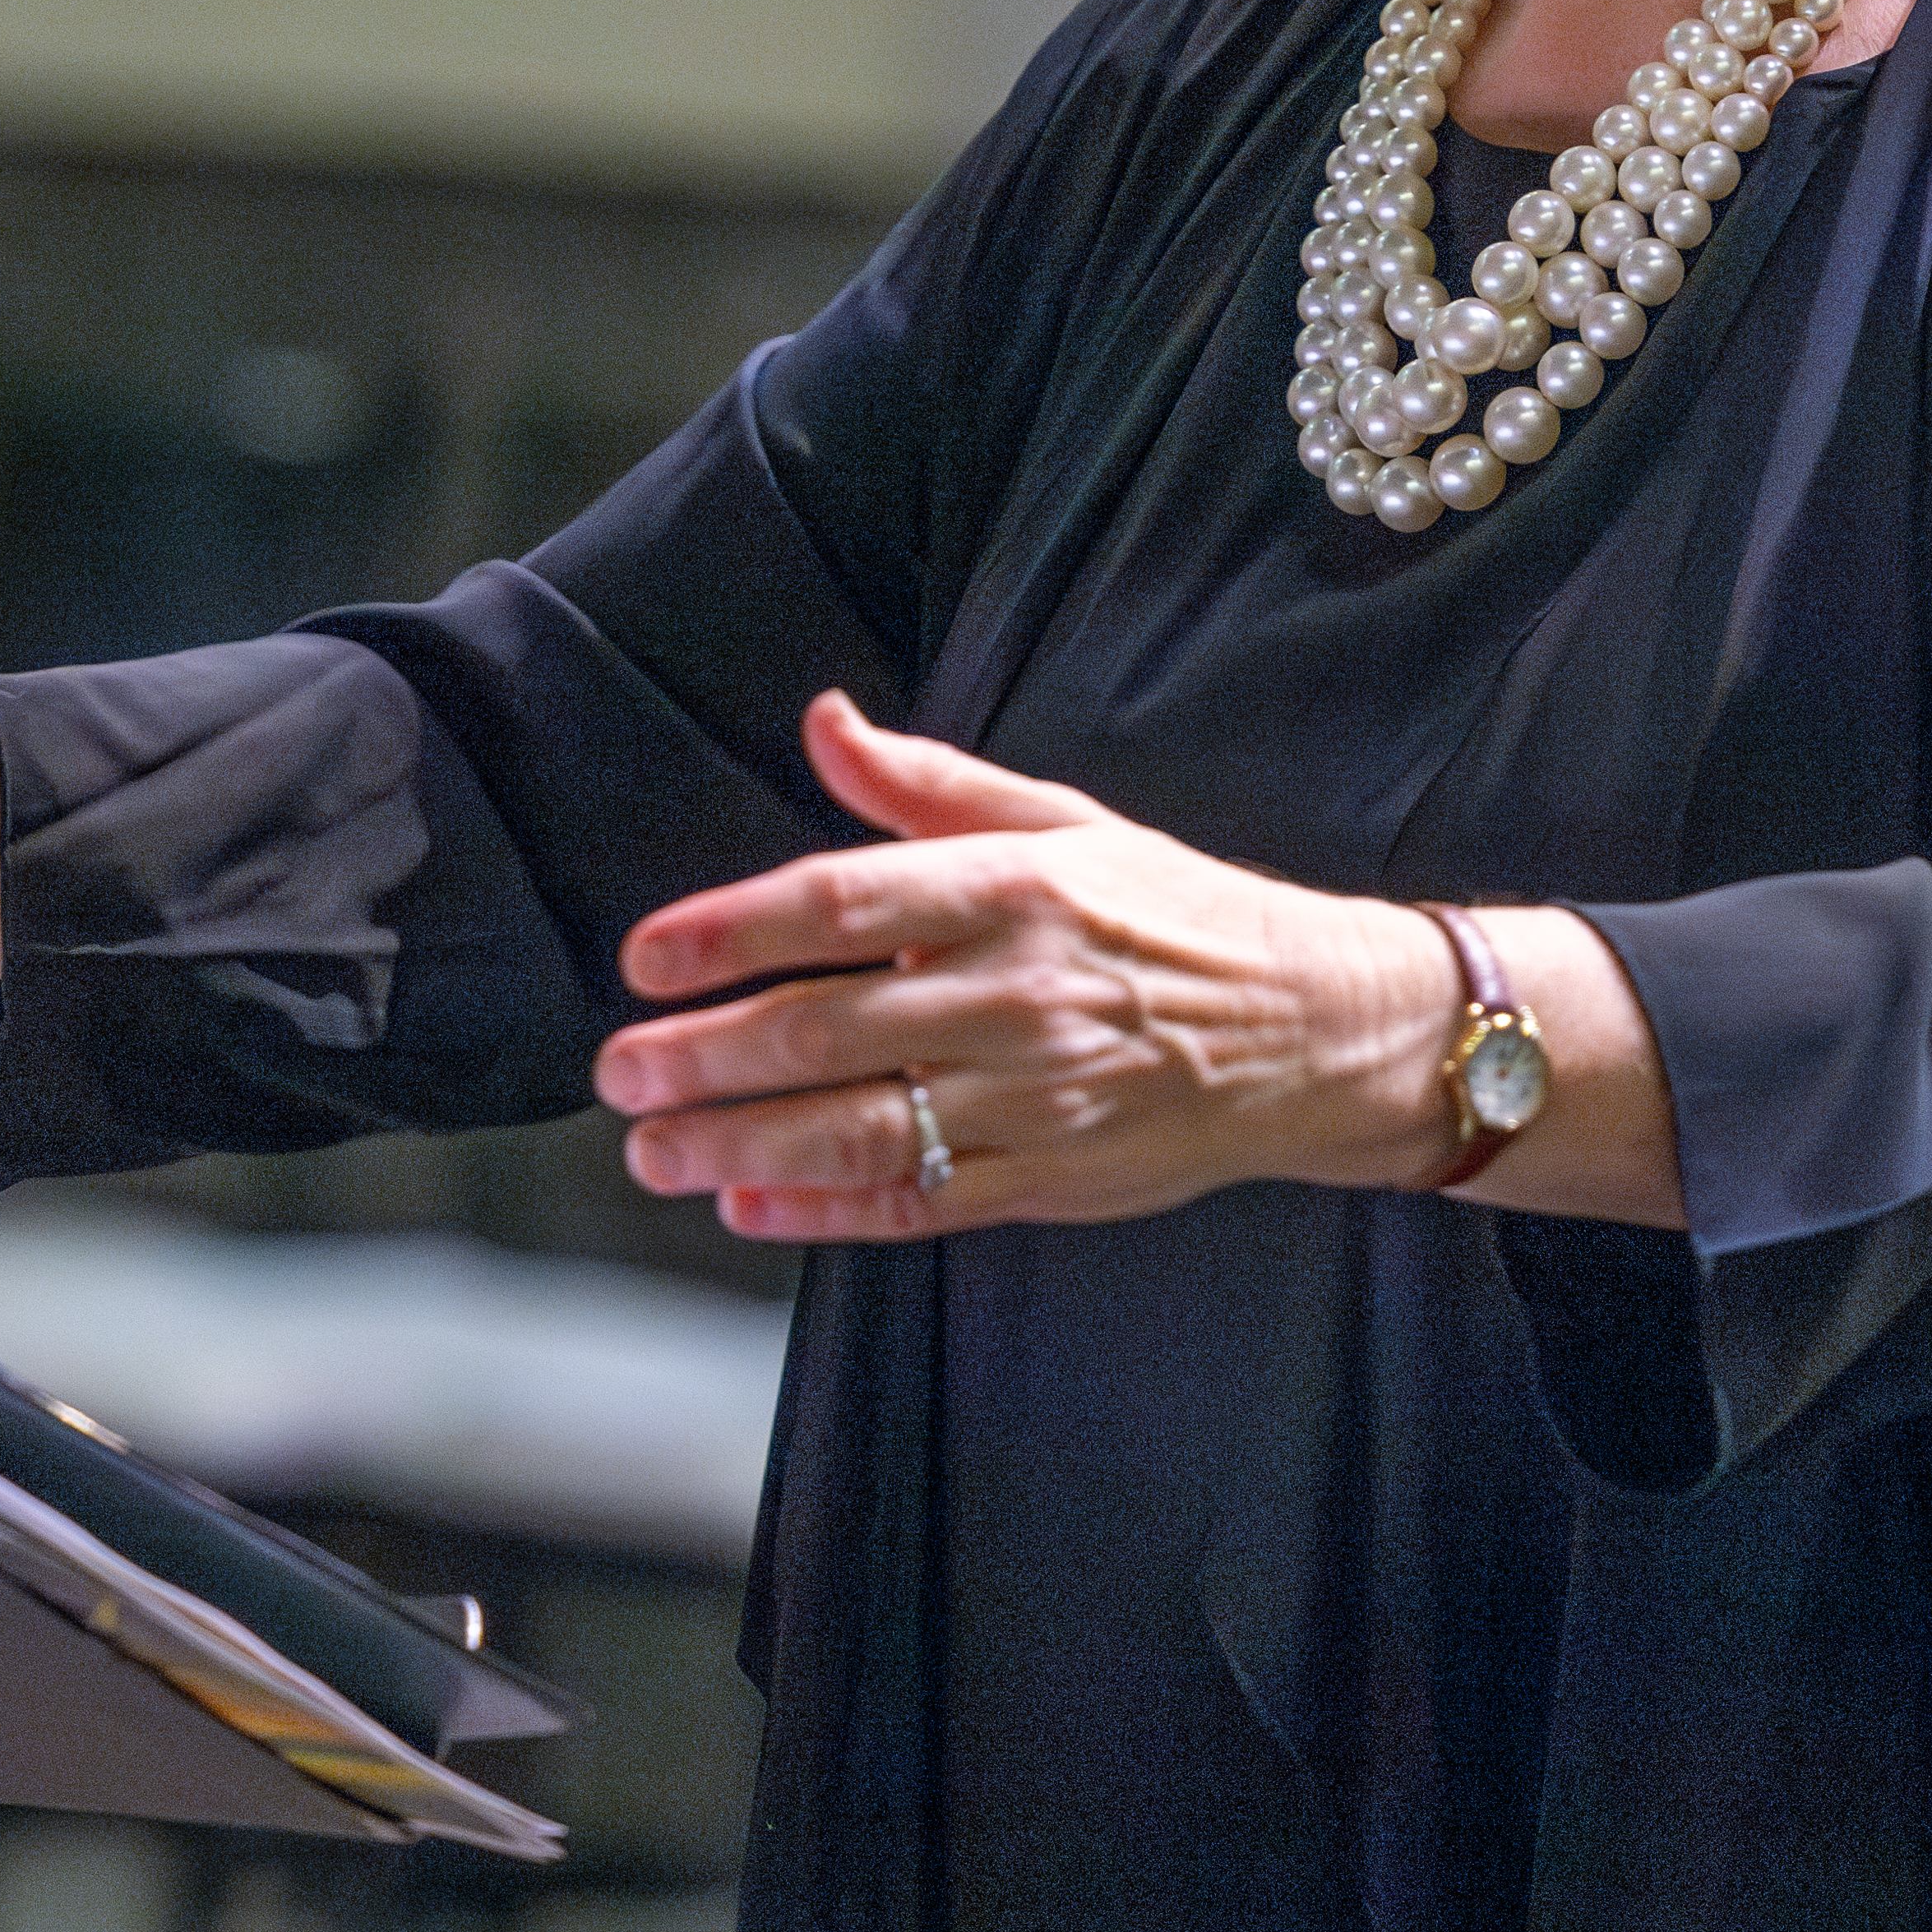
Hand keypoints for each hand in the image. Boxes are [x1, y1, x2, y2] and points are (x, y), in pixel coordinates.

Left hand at [594, 695, 1458, 1241]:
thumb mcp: (1060, 820)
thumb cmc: (1170, 912)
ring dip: (740, 1143)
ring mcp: (1035, 1097)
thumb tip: (822, 721)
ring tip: (650, 1148)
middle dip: (706, 1055)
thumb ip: (926, 784)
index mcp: (1012, 888)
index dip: (731, 930)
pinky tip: (746, 1206)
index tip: (645, 958)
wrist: (1315, 1025)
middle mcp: (1017, 992)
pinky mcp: (1051, 1179)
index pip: (840, 901)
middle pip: (829, 1028)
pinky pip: (920, 1200)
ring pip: (860, 1127)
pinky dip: (825, 1210)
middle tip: (616, 1068)